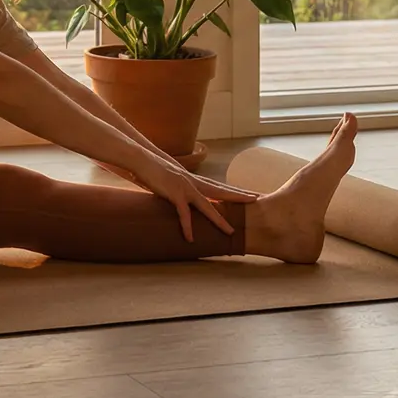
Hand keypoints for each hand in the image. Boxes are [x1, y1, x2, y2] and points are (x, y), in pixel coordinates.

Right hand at [127, 153, 259, 241]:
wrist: (141, 159)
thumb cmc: (153, 168)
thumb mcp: (171, 178)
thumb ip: (179, 186)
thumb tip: (182, 195)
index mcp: (193, 179)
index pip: (219, 185)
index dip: (234, 190)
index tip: (249, 193)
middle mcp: (193, 182)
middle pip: (221, 191)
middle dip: (239, 196)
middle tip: (256, 200)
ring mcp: (185, 187)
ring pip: (207, 206)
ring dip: (219, 219)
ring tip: (231, 232)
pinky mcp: (174, 194)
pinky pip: (184, 214)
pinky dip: (187, 226)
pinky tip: (190, 238)